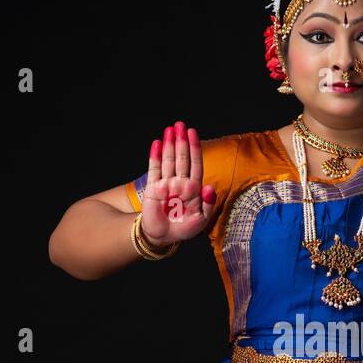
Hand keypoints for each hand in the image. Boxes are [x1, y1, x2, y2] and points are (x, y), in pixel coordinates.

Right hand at [139, 121, 217, 245]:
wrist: (164, 237)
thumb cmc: (184, 228)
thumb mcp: (201, 220)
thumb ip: (208, 204)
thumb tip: (209, 188)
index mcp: (194, 188)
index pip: (195, 164)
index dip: (195, 148)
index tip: (193, 133)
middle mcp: (180, 182)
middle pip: (182, 158)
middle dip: (181, 141)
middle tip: (180, 125)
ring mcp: (166, 183)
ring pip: (168, 160)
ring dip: (169, 144)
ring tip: (170, 129)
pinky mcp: (153, 188)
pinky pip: (154, 169)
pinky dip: (155, 156)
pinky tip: (157, 143)